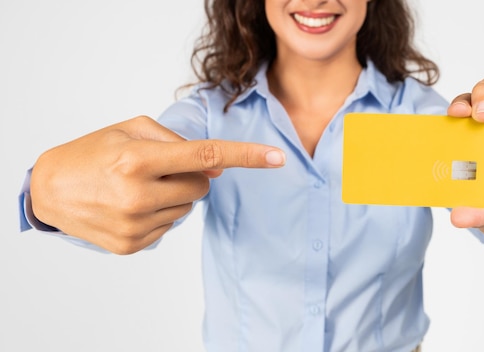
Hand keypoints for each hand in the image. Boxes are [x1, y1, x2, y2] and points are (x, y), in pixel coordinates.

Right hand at [30, 116, 284, 253]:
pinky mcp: (132, 245)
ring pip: (187, 207)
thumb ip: (178, 143)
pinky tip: (130, 206)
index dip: (246, 157)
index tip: (278, 157)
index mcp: (138, 160)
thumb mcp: (130, 129)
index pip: (206, 157)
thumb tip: (219, 170)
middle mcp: (138, 195)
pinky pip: (170, 226)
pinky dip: (159, 214)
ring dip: (173, 195)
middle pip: (202, 186)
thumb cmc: (92, 153)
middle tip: (157, 169)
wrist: (50, 190)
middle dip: (190, 176)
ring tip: (137, 187)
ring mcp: (135, 225)